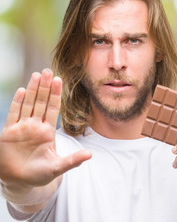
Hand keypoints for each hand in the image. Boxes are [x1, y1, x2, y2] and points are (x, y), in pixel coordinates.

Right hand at [0, 69, 90, 189]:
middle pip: (41, 102)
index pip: (53, 109)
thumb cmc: (39, 174)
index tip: (60, 80)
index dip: (56, 95)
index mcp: (48, 132)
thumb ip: (72, 161)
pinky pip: (14, 114)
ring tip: (38, 75)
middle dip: (45, 87)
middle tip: (49, 71)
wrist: (19, 181)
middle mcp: (36, 126)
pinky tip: (23, 91)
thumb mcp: (57, 167)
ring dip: (33, 90)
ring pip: (28, 104)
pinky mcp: (8, 132)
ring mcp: (22, 128)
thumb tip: (90, 155)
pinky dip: (18, 103)